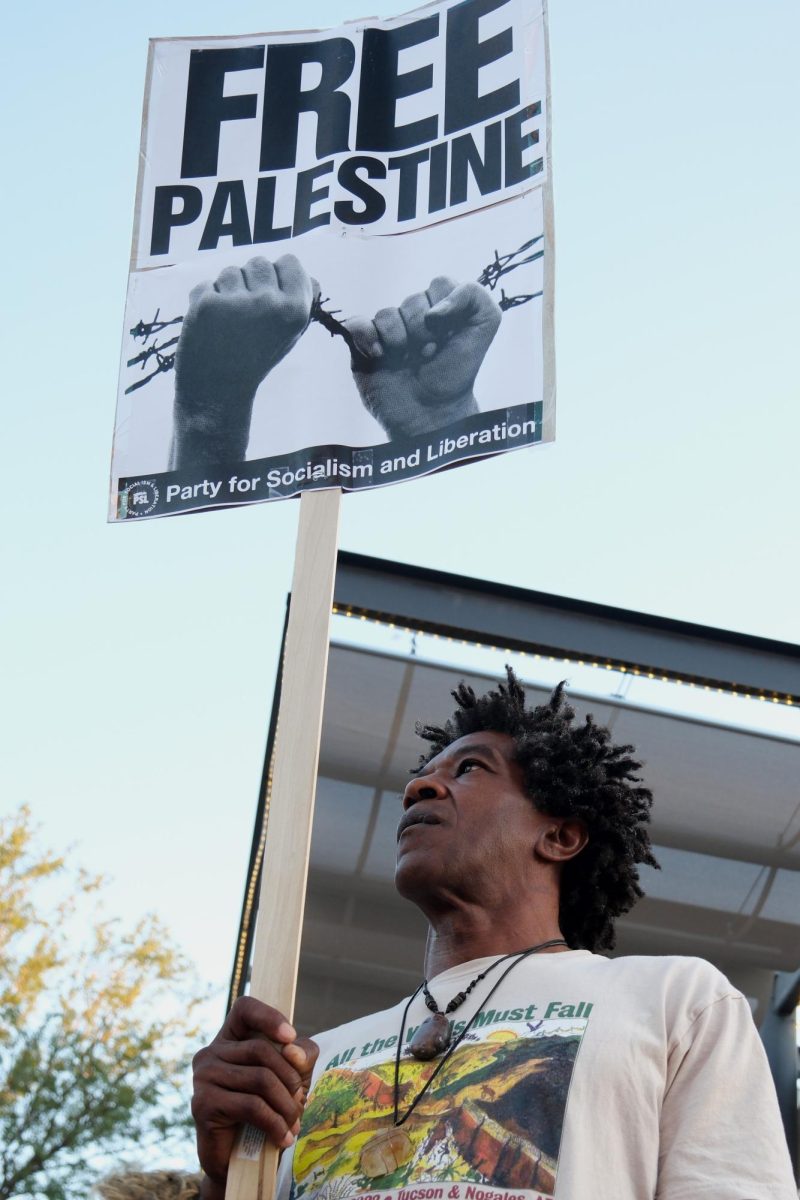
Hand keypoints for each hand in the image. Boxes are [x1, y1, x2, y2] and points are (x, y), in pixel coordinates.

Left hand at [171, 255, 316, 466]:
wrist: (218, 392)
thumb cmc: (255, 360)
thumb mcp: (288, 335)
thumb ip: (300, 304)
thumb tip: (310, 278)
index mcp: (295, 310)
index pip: (290, 262)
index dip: (277, 275)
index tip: (269, 295)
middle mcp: (270, 303)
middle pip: (259, 262)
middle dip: (250, 282)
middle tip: (245, 316)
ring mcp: (237, 302)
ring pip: (231, 271)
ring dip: (227, 290)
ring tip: (228, 323)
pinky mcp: (207, 304)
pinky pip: (206, 284)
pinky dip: (204, 301)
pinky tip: (210, 327)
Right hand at [191, 997, 318, 1197]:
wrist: (238, 1161)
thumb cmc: (265, 1111)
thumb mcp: (291, 1077)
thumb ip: (300, 1056)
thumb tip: (293, 1052)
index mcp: (229, 1038)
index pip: (245, 1008)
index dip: (269, 1016)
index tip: (290, 1036)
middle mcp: (210, 1053)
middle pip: (261, 1049)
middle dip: (290, 1078)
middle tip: (301, 1102)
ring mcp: (203, 1077)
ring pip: (260, 1078)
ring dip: (286, 1105)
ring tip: (295, 1123)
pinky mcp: (203, 1104)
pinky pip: (251, 1105)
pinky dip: (275, 1123)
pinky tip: (284, 1137)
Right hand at [345, 277, 501, 438]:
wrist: (431, 415)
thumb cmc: (456, 374)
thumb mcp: (485, 326)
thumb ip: (475, 297)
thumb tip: (434, 306)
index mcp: (440, 307)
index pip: (440, 284)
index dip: (446, 311)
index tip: (450, 338)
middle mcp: (413, 316)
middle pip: (413, 301)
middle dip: (424, 332)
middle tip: (429, 355)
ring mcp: (387, 330)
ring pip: (387, 315)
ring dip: (401, 342)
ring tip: (408, 362)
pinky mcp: (363, 345)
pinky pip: (357, 324)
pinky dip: (369, 338)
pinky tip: (380, 356)